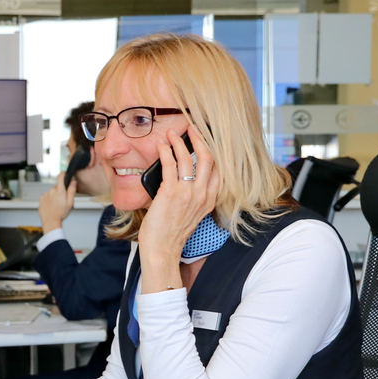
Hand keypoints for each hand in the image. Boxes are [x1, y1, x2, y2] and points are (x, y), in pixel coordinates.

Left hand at [38, 173, 76, 232]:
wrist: (50, 221)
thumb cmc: (60, 213)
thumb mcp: (70, 203)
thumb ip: (71, 191)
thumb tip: (73, 182)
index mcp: (59, 191)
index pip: (60, 177)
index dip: (63, 174)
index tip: (64, 175)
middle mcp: (51, 191)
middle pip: (57, 186)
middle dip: (60, 191)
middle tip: (62, 200)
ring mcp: (45, 194)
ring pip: (52, 191)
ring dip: (54, 195)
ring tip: (56, 204)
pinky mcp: (41, 198)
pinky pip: (47, 195)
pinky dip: (49, 198)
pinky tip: (51, 205)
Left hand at [138, 126, 219, 291]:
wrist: (162, 249)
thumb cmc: (170, 235)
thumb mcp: (189, 214)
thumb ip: (190, 198)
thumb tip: (179, 180)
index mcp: (208, 200)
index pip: (217, 170)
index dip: (211, 151)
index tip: (204, 140)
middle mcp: (201, 195)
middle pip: (207, 158)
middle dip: (199, 139)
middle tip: (190, 128)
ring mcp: (187, 193)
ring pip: (187, 158)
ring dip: (179, 142)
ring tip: (171, 134)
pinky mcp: (170, 192)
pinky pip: (169, 165)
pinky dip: (165, 151)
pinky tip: (160, 146)